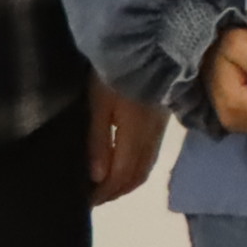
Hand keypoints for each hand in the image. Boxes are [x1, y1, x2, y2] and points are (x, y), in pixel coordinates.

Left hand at [84, 82, 166, 201]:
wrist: (150, 46)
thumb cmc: (115, 73)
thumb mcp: (99, 105)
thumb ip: (99, 140)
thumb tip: (98, 177)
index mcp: (134, 135)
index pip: (121, 175)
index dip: (104, 192)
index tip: (85, 201)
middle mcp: (151, 138)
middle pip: (136, 175)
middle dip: (115, 192)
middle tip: (94, 198)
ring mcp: (158, 130)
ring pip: (144, 167)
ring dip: (126, 182)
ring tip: (106, 186)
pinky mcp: (160, 122)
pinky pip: (149, 156)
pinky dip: (135, 169)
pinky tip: (122, 164)